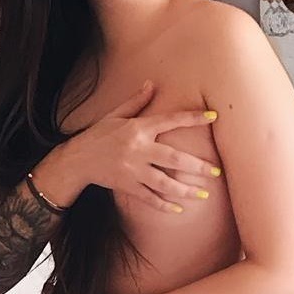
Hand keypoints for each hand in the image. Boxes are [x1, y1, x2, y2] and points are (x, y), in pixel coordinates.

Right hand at [65, 80, 223, 213]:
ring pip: (164, 182)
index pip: (170, 121)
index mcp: (138, 129)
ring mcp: (132, 170)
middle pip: (173, 159)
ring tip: (203, 194)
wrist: (76, 160)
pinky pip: (149, 198)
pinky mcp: (126, 186)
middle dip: (197, 166)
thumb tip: (151, 84)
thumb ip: (136, 102)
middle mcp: (138, 150)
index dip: (193, 118)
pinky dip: (163, 205)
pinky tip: (179, 209)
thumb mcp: (115, 115)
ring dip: (185, 190)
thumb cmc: (98, 135)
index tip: (214, 117)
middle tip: (217, 172)